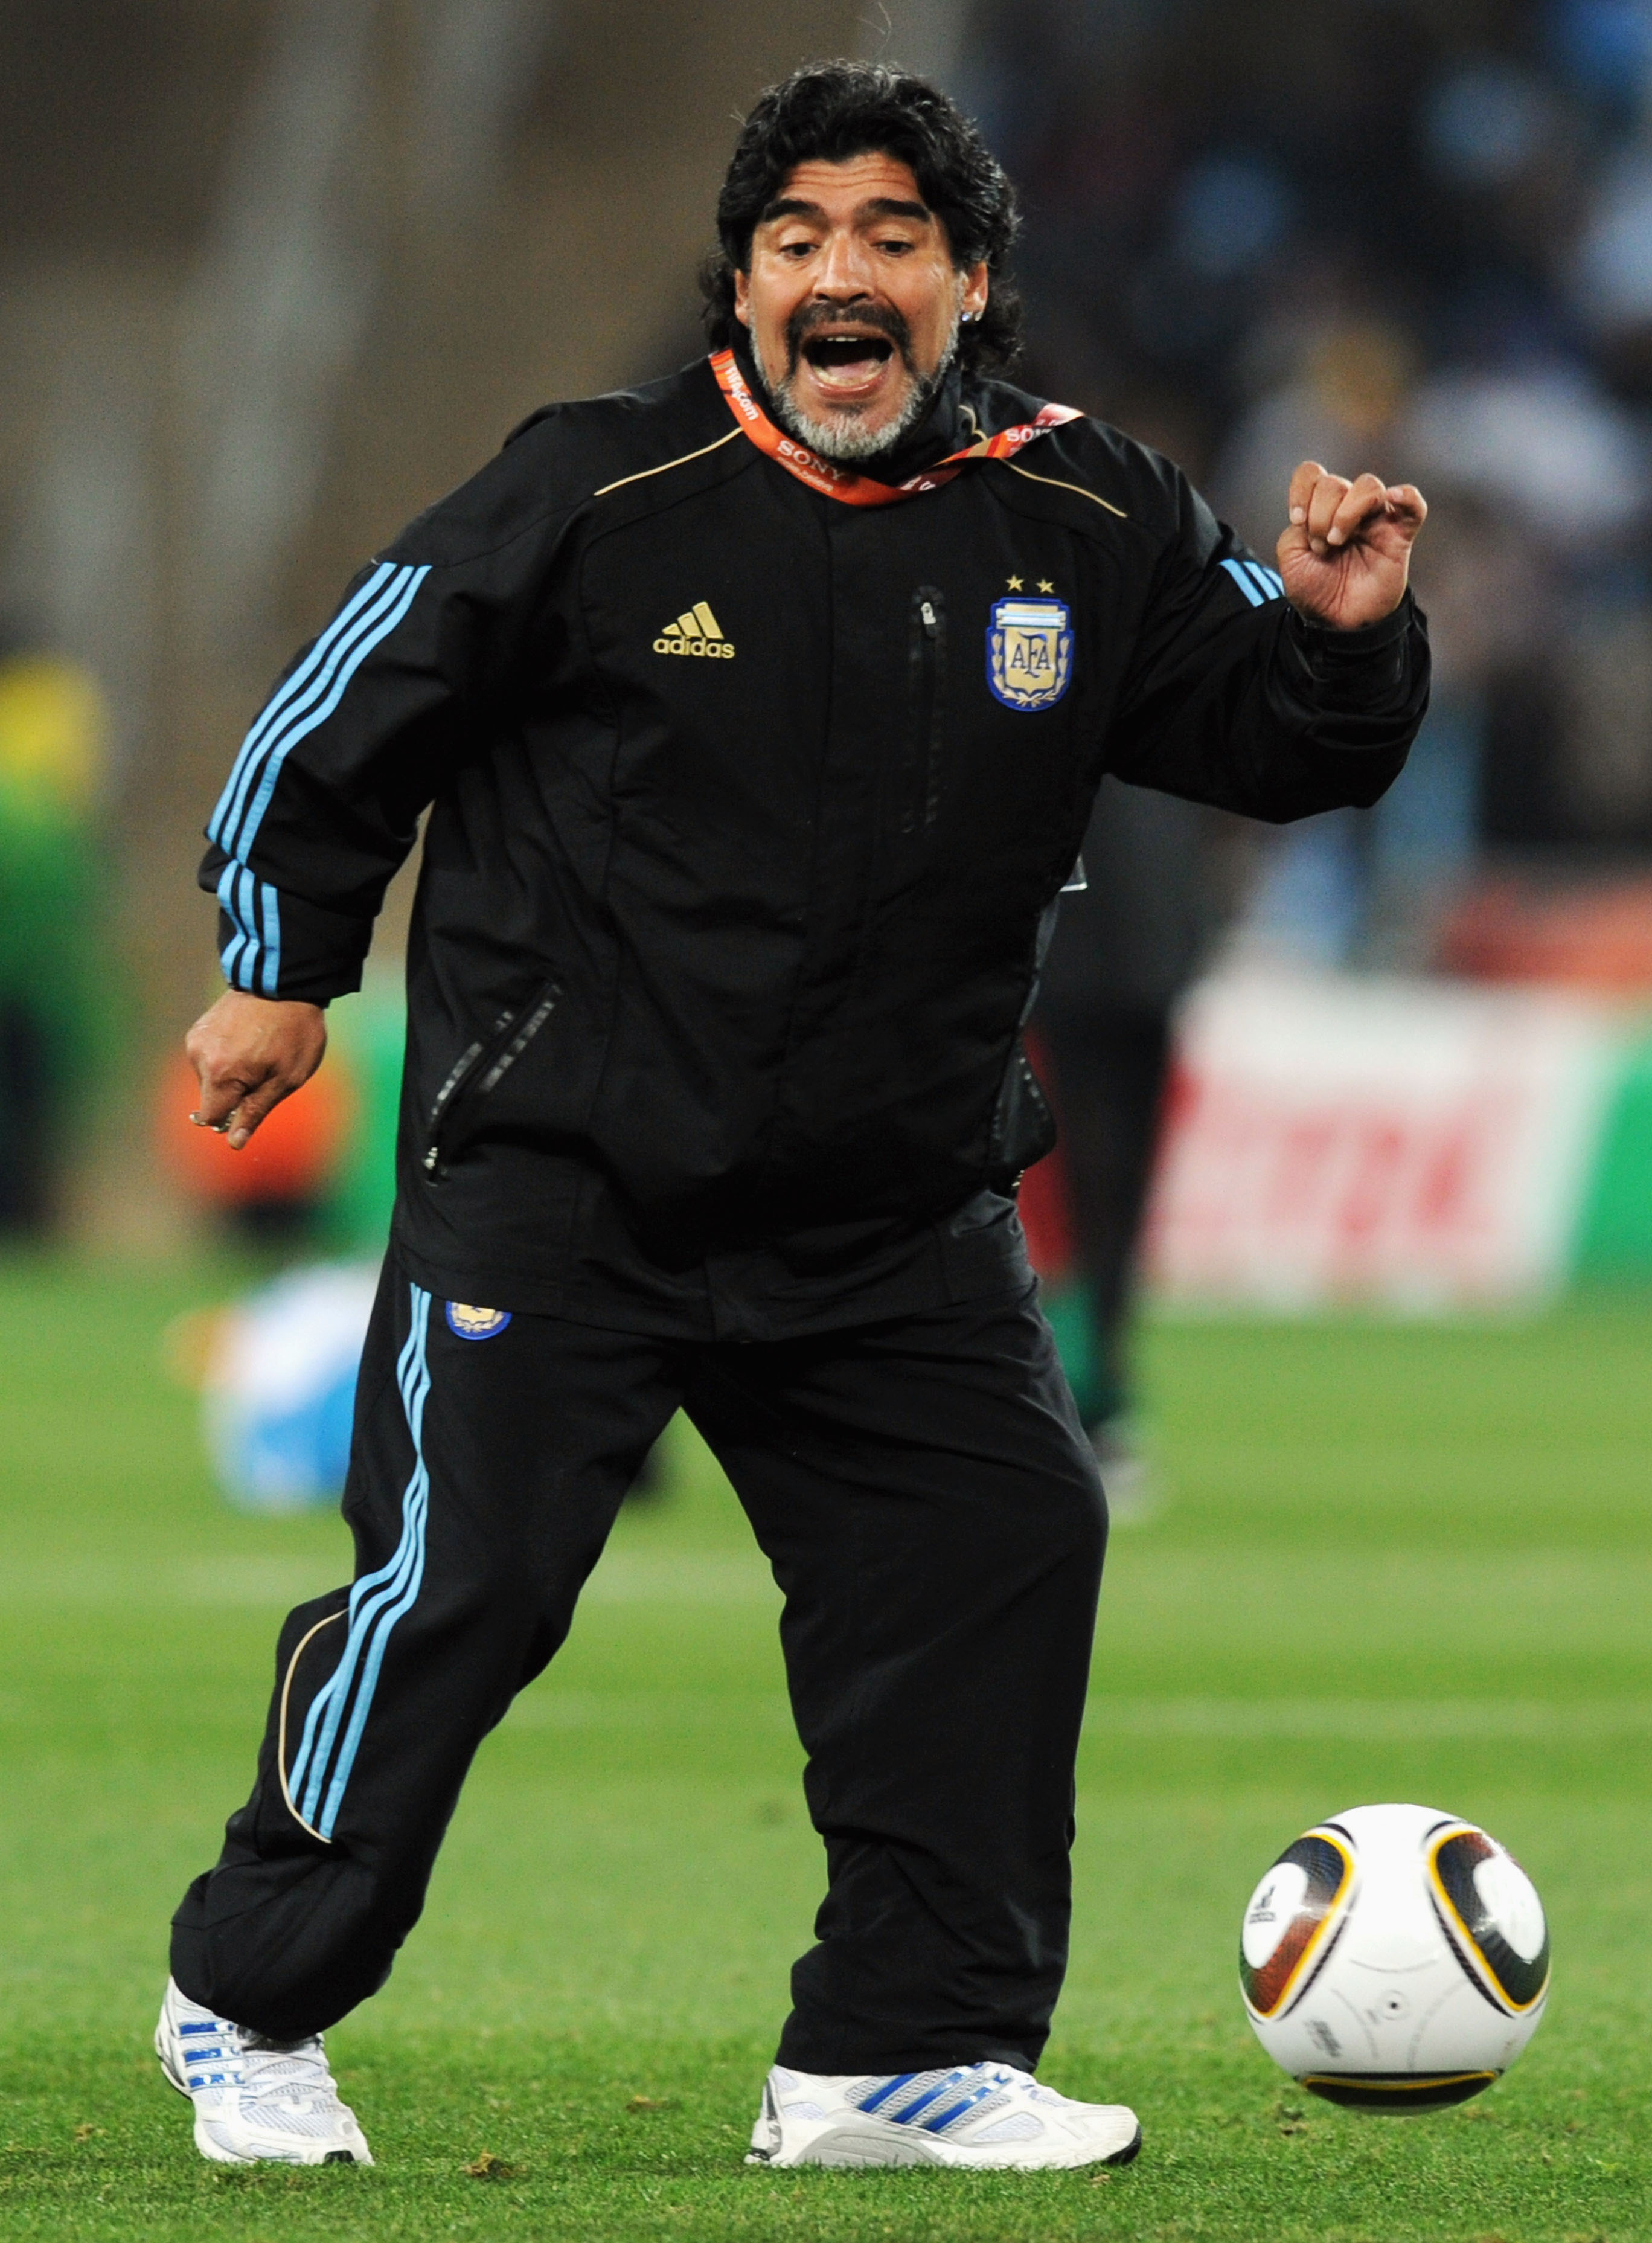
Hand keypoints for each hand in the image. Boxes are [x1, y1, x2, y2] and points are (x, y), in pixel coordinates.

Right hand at [185, 991, 326, 1150]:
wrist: (284, 983)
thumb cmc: (294, 1033)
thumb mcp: (285, 1079)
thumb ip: (256, 1111)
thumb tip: (234, 1142)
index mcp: (220, 1075)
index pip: (210, 1117)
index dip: (231, 1117)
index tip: (252, 1103)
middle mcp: (200, 1058)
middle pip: (210, 1097)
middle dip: (234, 1094)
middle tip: (264, 1071)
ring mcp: (196, 1040)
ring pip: (209, 1077)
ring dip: (230, 1074)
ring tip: (258, 1050)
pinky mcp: (199, 1027)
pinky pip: (208, 1057)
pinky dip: (225, 1056)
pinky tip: (247, 1039)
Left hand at [1276, 461, 1426, 630]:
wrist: (1338, 622)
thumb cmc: (1316, 589)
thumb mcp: (1291, 559)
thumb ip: (1295, 529)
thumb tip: (1316, 512)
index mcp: (1320, 509)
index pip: (1312, 474)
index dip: (1301, 491)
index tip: (1297, 521)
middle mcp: (1348, 508)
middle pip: (1335, 483)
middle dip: (1320, 514)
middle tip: (1321, 546)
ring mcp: (1376, 518)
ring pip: (1368, 486)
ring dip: (1347, 511)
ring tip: (1337, 541)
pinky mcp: (1400, 534)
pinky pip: (1413, 503)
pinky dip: (1406, 496)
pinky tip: (1393, 498)